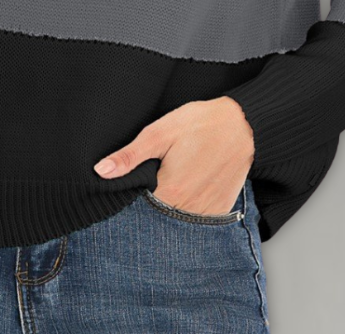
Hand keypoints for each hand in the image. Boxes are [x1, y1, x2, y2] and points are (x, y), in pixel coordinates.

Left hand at [92, 96, 254, 215]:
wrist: (243, 124)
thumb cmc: (200, 124)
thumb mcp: (160, 133)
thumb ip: (130, 156)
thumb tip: (101, 171)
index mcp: (169, 193)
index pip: (138, 209)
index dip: (132, 198)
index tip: (134, 184)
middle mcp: (188, 210)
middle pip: (159, 217)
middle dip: (151, 204)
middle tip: (158, 176)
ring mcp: (207, 213)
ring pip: (179, 220)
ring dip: (171, 208)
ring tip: (176, 179)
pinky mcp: (220, 209)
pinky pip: (199, 219)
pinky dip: (190, 208)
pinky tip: (190, 186)